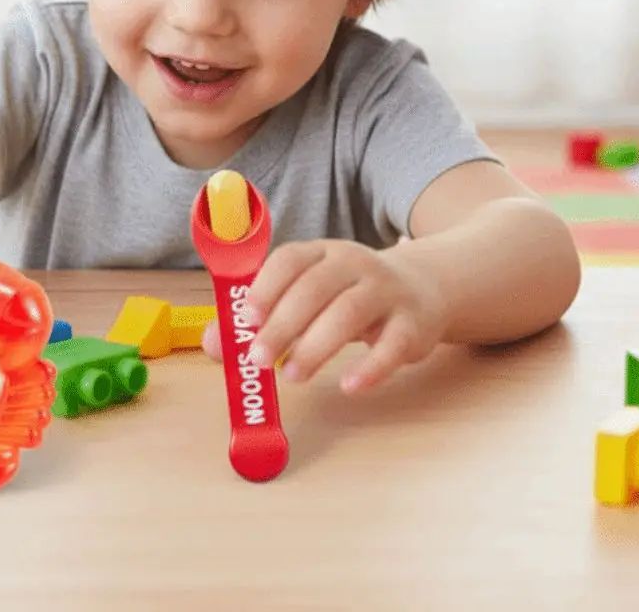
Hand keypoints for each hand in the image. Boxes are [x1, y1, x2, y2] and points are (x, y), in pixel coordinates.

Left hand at [201, 239, 446, 392]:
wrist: (424, 288)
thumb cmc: (348, 295)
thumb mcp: (308, 296)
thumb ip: (262, 318)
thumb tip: (214, 344)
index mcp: (321, 252)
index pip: (290, 259)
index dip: (265, 286)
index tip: (246, 318)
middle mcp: (353, 264)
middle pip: (315, 288)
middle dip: (283, 324)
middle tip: (259, 359)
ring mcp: (386, 291)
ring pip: (349, 313)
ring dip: (317, 346)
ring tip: (292, 376)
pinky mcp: (412, 324)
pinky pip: (393, 345)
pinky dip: (370, 367)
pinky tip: (348, 385)